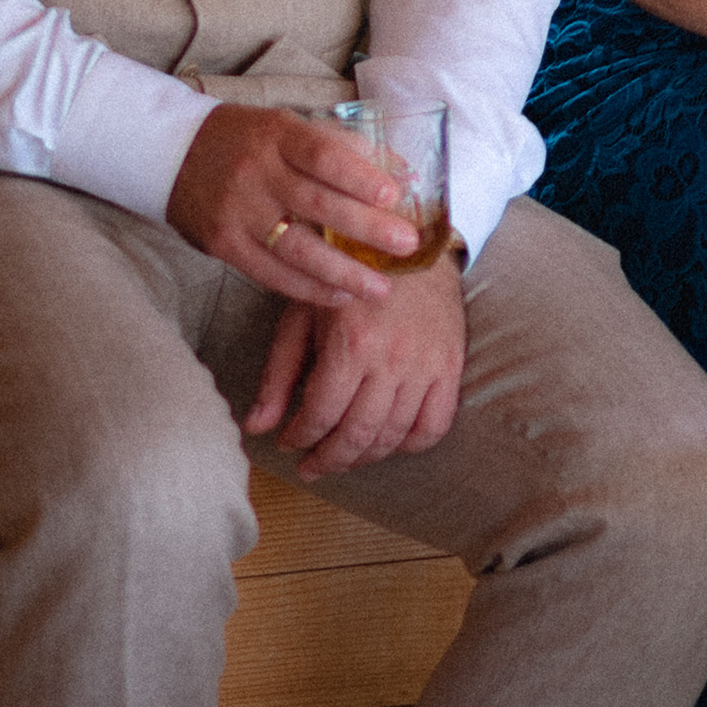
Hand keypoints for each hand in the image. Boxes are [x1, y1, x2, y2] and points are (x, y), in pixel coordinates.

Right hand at [165, 105, 422, 308]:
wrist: (171, 152)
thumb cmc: (246, 139)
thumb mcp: (288, 126)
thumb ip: (342, 146)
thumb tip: (402, 173)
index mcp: (276, 135)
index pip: (322, 154)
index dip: (359, 176)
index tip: (395, 195)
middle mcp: (256, 172)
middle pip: (317, 204)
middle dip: (366, 229)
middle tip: (406, 245)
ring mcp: (238, 211)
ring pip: (296, 248)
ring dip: (343, 272)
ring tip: (380, 287)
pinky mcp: (223, 244)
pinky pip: (272, 273)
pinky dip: (309, 289)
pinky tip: (340, 296)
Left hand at [251, 252, 465, 478]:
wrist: (408, 240)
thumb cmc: (347, 276)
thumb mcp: (303, 316)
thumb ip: (278, 374)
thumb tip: (256, 428)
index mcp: (351, 344)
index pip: (321, 414)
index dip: (299, 437)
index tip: (288, 442)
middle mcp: (392, 359)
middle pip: (357, 435)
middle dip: (328, 459)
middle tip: (311, 466)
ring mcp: (425, 365)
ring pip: (393, 436)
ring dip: (364, 457)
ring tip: (343, 456)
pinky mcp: (450, 366)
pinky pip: (435, 425)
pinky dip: (411, 444)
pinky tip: (388, 442)